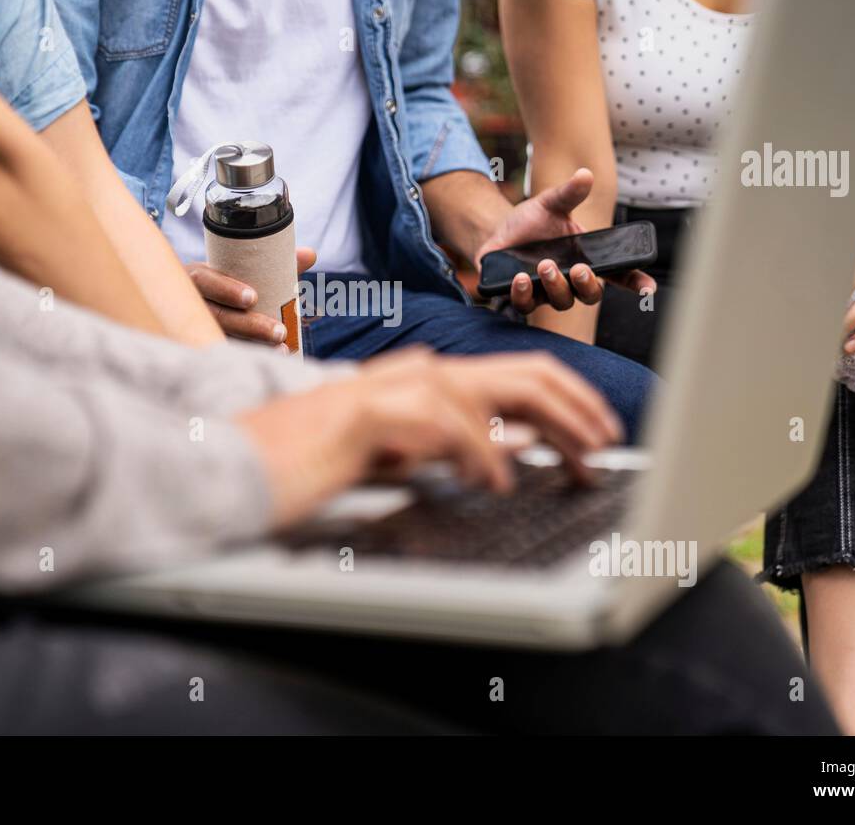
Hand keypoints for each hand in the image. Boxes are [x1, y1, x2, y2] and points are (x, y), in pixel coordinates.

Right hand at [188, 247, 316, 346]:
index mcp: (198, 277)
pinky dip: (244, 358)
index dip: (225, 289)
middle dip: (248, 325)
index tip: (252, 297)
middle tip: (280, 332)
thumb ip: (273, 263)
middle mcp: (190, 302)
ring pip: (217, 337)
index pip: (204, 279)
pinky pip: (220, 351)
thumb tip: (309, 255)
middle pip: (214, 315)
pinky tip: (266, 361)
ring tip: (282, 348)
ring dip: (251, 344)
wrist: (191, 306)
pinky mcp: (199, 345)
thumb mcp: (240, 271)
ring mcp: (193, 327)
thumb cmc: (224, 284)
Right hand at [236, 348, 622, 526]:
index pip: (517, 376)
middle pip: (524, 375)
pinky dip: (481, 456)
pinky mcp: (374, 413)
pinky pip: (449, 430)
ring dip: (548, 433)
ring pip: (499, 394)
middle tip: (608, 446)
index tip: (598, 435)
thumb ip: (447, 444)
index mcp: (427, 377)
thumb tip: (507, 451)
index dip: (569, 401)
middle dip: (577, 409)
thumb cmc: (316, 460)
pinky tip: (494, 483)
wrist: (246, 459)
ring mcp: (396, 388)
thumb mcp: (397, 452)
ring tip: (576, 466)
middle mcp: (419, 372)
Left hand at [473, 168, 654, 315]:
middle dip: (587, 284)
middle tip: (578, 269)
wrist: (500, 232)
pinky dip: (523, 293)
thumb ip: (569, 193)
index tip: (649, 289)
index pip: (618, 275)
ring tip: (545, 265)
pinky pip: (525, 304)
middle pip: (589, 295)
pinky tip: (520, 278)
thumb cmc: (534, 222)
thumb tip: (585, 174)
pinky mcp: (521, 296)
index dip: (635, 284)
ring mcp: (546, 292)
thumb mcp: (551, 204)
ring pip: (560, 302)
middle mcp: (571, 281)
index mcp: (587, 260)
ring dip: (555, 286)